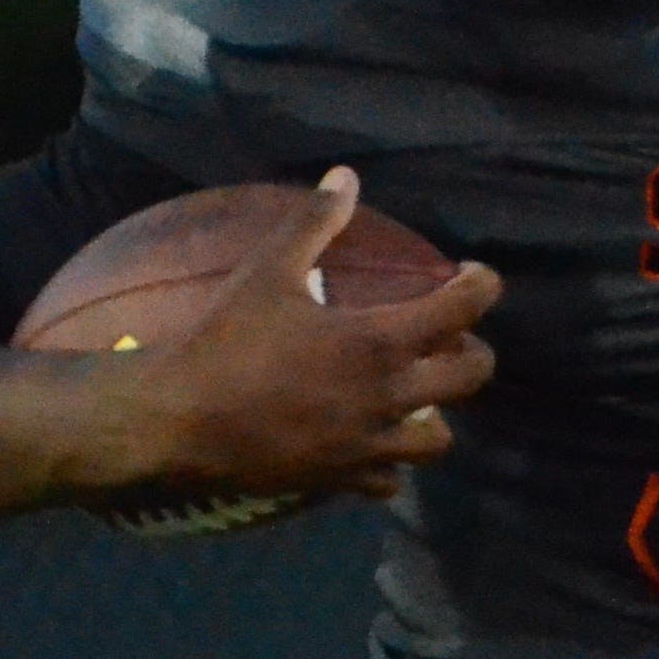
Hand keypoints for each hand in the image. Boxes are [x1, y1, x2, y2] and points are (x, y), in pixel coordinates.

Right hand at [112, 168, 503, 503]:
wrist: (177, 422)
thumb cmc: (223, 340)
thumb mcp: (266, 271)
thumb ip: (313, 223)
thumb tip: (345, 177)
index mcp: (379, 341)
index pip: (464, 309)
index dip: (481, 286)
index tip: (474, 276)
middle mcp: (388, 397)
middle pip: (471, 377)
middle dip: (472, 351)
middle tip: (448, 336)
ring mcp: (369, 445)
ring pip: (438, 440)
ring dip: (437, 414)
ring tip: (413, 394)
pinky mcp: (341, 480)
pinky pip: (389, 481)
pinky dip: (389, 461)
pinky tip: (369, 441)